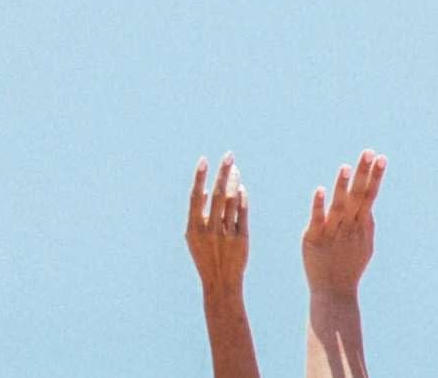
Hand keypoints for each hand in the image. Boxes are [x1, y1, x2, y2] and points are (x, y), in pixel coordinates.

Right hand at [185, 153, 249, 292]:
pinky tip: (241, 188)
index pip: (196, 197)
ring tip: (234, 168)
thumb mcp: (195, 238)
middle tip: (228, 155)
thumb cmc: (206, 256)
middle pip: (217, 195)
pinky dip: (242, 199)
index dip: (199, 178)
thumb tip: (204, 189)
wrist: (221, 281)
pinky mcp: (241, 238)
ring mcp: (226, 234)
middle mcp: (209, 230)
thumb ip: (199, 215)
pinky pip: (243, 213)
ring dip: (233, 182)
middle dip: (223, 173)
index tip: (204, 160)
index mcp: (193, 229)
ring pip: (231, 201)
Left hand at [303, 150, 384, 296]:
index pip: (370, 196)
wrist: (334, 292)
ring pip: (339, 206)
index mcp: (361, 225)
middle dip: (364, 174)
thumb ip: (367, 225)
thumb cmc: (349, 268)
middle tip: (368, 153)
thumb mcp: (365, 246)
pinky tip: (320, 190)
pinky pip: (317, 219)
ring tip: (346, 168)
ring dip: (343, 187)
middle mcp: (349, 226)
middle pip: (358, 196)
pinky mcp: (314, 238)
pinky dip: (319, 205)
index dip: (375, 177)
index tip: (381, 158)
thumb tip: (370, 208)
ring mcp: (332, 232)